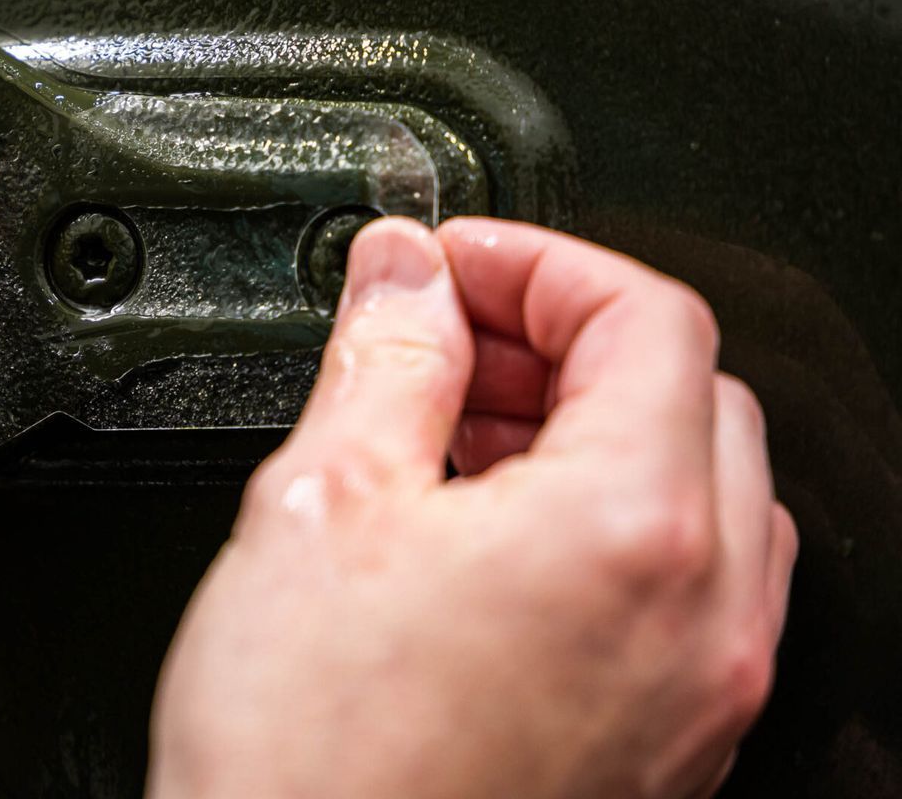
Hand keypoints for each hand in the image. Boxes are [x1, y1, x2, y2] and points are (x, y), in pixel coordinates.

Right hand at [149, 217, 796, 798]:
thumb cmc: (310, 757)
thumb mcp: (320, 501)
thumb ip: (383, 354)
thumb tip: (404, 270)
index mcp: (630, 529)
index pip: (648, 316)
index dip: (536, 262)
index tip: (450, 266)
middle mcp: (702, 616)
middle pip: (693, 395)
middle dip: (565, 340)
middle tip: (445, 336)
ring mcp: (697, 694)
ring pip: (700, 494)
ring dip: (592, 429)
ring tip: (456, 436)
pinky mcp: (669, 750)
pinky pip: (681, 591)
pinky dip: (604, 526)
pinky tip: (485, 536)